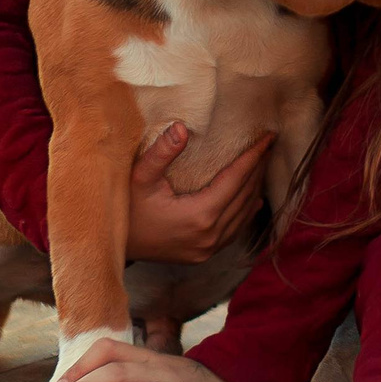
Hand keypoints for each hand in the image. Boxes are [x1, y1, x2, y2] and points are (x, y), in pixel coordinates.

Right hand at [124, 125, 274, 263]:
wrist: (111, 247)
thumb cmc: (125, 210)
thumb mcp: (139, 177)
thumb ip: (162, 152)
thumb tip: (182, 127)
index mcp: (200, 214)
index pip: (237, 178)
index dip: (254, 156)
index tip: (269, 137)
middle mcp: (210, 235)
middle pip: (245, 195)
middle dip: (258, 168)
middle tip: (269, 145)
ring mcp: (208, 248)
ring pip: (244, 214)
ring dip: (255, 188)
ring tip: (262, 164)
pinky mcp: (203, 254)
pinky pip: (234, 230)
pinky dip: (246, 211)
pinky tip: (252, 198)